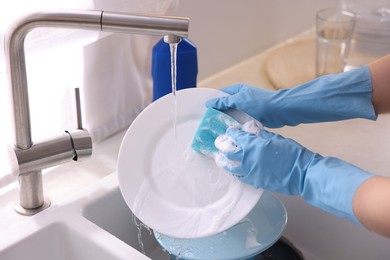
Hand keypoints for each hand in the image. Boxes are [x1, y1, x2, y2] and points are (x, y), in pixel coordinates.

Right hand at [207, 66, 376, 127]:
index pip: (219, 95)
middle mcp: (241, 98)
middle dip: (218, 114)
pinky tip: (230, 134)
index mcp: (237, 90)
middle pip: (225, 106)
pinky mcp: (254, 117)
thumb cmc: (261, 103)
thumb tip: (208, 103)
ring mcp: (248, 108)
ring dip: (227, 122)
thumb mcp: (240, 100)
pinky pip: (241, 122)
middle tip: (208, 125)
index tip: (203, 113)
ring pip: (233, 115)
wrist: (283, 110)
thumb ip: (224, 102)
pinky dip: (236, 127)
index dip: (211, 103)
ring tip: (217, 132)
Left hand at [223, 128, 314, 194]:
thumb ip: (262, 135)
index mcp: (252, 144)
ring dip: (226, 162)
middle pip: (228, 152)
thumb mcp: (277, 138)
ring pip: (231, 167)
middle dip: (224, 147)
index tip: (230, 132)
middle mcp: (247, 158)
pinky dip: (237, 172)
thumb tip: (254, 131)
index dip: (232, 133)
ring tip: (223, 160)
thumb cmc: (292, 153)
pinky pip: (240, 177)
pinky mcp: (254, 182)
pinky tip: (236, 170)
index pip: (236, 136)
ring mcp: (249, 172)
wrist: (302, 173)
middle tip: (222, 145)